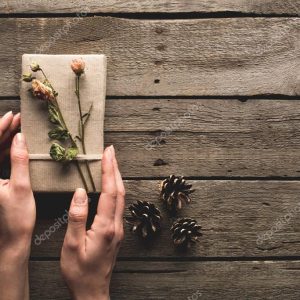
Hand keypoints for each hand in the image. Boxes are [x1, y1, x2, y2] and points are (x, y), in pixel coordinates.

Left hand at [0, 111, 35, 299]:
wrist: (13, 237)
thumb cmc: (17, 216)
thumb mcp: (21, 186)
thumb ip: (19, 160)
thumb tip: (20, 138)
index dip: (0, 127)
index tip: (12, 116)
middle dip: (3, 129)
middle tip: (18, 118)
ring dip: (6, 138)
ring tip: (19, 127)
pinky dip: (7, 149)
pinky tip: (17, 143)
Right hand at [61, 145, 124, 299]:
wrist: (92, 291)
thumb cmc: (79, 271)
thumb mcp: (71, 245)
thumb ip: (77, 216)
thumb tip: (80, 191)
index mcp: (105, 227)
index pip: (109, 191)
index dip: (109, 170)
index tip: (108, 153)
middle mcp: (116, 225)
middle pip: (119, 191)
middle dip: (116, 168)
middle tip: (111, 151)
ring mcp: (118, 229)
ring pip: (121, 197)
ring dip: (116, 177)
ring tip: (110, 163)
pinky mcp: (116, 232)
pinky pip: (118, 205)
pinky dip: (115, 189)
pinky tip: (110, 185)